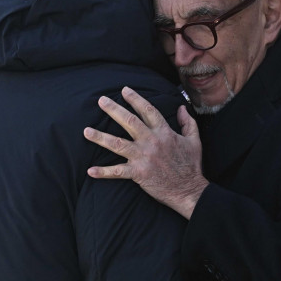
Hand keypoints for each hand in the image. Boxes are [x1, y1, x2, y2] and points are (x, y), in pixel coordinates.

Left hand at [85, 86, 208, 218]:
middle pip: (129, 121)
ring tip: (86, 131)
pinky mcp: (138, 173)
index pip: (148, 110)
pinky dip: (103, 172)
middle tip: (101, 100)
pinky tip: (90, 171)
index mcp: (164, 132)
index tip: (124, 90)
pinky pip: (117, 172)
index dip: (135, 99)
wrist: (189, 190)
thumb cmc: (191, 166)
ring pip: (118, 144)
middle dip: (114, 109)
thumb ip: (187, 122)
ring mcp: (143, 157)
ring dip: (100, 137)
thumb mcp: (194, 140)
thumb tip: (181, 108)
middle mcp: (151, 141)